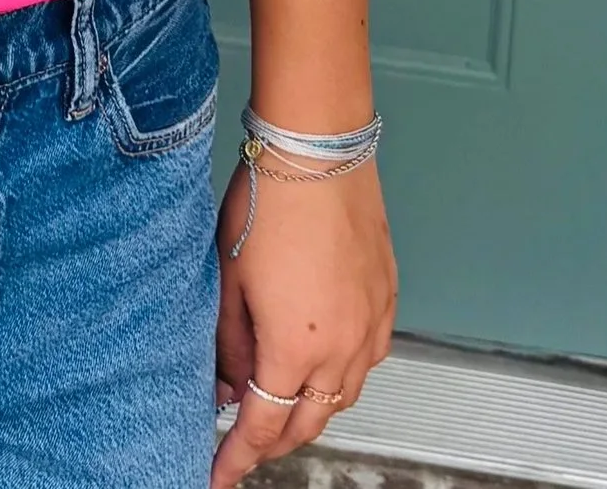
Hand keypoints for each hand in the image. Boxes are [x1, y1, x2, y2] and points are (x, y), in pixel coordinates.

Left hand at [211, 157, 397, 483]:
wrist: (319, 150)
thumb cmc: (268, 200)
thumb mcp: (228, 278)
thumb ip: (228, 344)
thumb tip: (227, 385)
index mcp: (294, 348)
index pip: (264, 426)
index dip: (238, 457)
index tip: (219, 476)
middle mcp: (341, 348)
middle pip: (309, 423)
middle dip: (274, 440)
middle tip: (245, 441)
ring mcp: (370, 326)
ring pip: (342, 396)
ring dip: (311, 409)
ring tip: (281, 401)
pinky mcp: (387, 300)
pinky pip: (367, 359)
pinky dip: (342, 374)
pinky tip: (321, 360)